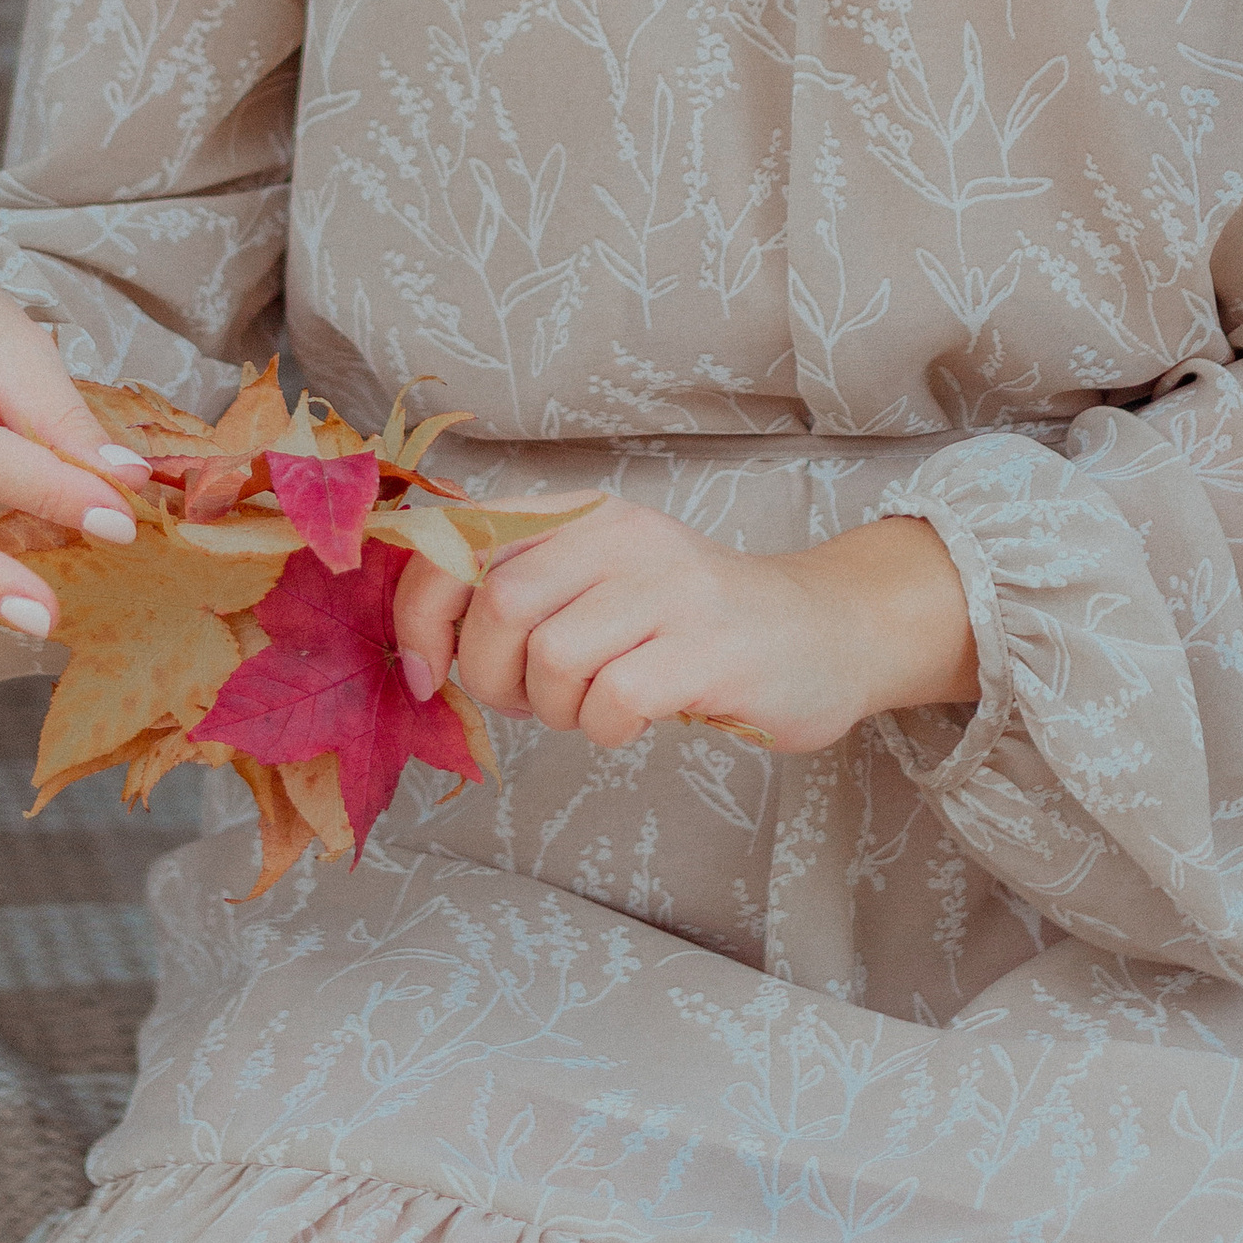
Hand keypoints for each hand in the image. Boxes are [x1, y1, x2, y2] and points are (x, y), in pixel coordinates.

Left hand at [390, 500, 977, 754]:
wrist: (824, 631)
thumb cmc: (690, 622)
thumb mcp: (600, 582)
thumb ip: (519, 591)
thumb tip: (419, 644)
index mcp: (581, 513)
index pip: (460, 538)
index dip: (419, 611)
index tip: (423, 671)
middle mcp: (623, 535)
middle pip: (500, 603)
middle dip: (491, 675)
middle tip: (529, 700)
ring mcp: (670, 588)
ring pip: (553, 658)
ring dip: (555, 709)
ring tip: (593, 705)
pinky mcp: (708, 648)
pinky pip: (613, 700)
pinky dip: (604, 729)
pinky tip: (634, 718)